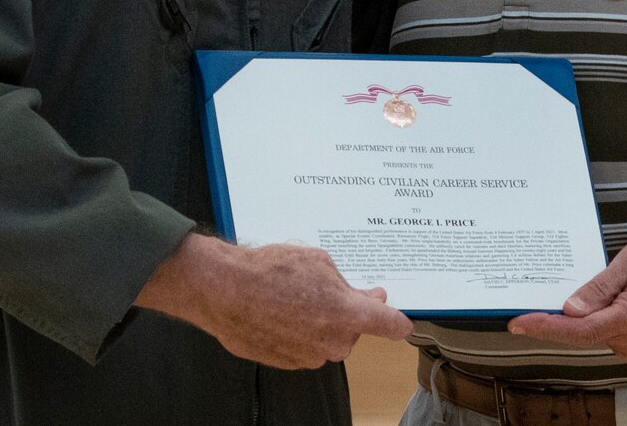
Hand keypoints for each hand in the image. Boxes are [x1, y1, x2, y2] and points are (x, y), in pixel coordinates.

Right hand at [137, 234, 414, 368]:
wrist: (225, 291)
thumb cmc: (271, 271)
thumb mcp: (319, 262)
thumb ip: (347, 284)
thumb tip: (365, 297)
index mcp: (350, 315)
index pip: (391, 326)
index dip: (398, 321)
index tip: (401, 321)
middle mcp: (334, 342)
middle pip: (352, 329)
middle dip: (344, 311)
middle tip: (323, 288)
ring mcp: (309, 356)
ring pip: (326, 338)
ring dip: (318, 322)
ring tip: (291, 296)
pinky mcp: (287, 363)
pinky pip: (302, 346)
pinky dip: (296, 332)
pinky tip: (278, 311)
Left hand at [506, 226, 626, 358]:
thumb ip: (600, 288)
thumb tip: (571, 310)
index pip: (582, 331)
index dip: (548, 328)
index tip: (520, 323)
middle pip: (582, 335)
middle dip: (553, 322)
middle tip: (523, 307)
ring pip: (590, 334)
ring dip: (569, 320)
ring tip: (549, 300)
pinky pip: (601, 331)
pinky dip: (585, 319)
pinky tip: (575, 304)